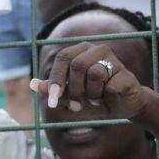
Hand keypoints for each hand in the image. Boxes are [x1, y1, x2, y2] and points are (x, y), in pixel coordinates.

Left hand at [31, 42, 148, 117]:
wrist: (123, 108)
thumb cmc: (95, 99)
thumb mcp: (70, 97)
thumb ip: (53, 90)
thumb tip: (32, 83)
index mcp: (80, 51)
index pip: (63, 58)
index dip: (56, 79)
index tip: (53, 101)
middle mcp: (96, 50)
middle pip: (77, 65)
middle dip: (73, 90)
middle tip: (75, 106)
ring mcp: (113, 59)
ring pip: (94, 73)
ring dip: (91, 94)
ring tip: (95, 99)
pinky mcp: (125, 73)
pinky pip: (110, 85)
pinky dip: (105, 97)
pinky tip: (109, 99)